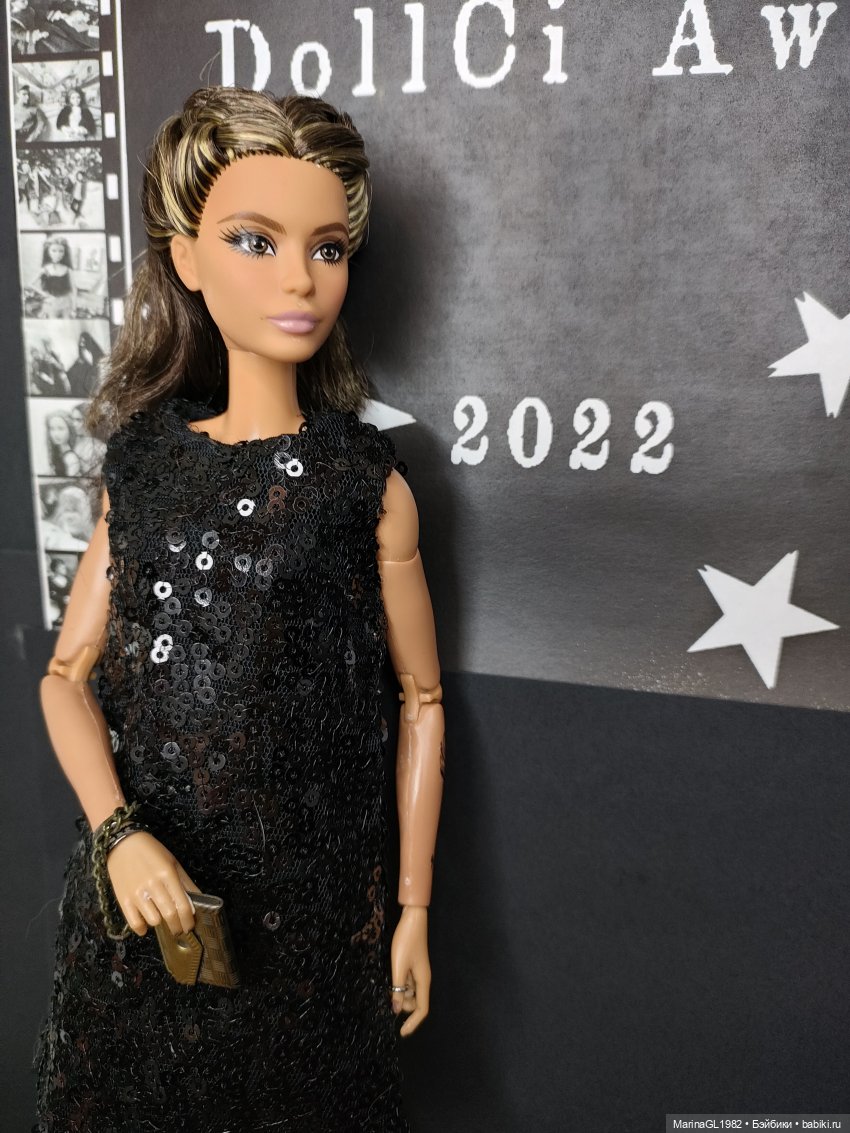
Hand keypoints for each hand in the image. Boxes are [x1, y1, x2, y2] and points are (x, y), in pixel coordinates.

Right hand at [105, 830, 198, 936]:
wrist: (123, 844)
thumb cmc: (151, 852)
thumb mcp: (172, 862)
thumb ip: (185, 882)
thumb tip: (198, 899)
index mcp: (167, 874)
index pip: (182, 905)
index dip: (188, 920)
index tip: (190, 925)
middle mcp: (153, 885)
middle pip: (170, 916)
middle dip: (178, 927)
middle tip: (180, 929)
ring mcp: (137, 893)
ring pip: (153, 921)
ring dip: (161, 924)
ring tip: (162, 920)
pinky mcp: (123, 899)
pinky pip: (134, 923)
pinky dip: (142, 929)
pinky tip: (146, 926)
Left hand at [390, 905, 430, 1035]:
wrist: (412, 918)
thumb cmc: (406, 941)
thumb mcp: (398, 966)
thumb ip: (397, 989)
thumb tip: (396, 1009)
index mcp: (423, 981)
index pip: (422, 1009)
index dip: (413, 1023)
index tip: (401, 1032)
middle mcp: (423, 978)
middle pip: (415, 1002)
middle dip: (403, 1004)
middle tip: (390, 993)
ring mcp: (418, 972)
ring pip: (410, 992)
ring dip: (400, 993)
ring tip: (391, 979)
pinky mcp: (413, 965)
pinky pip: (407, 981)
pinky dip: (399, 983)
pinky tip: (392, 975)